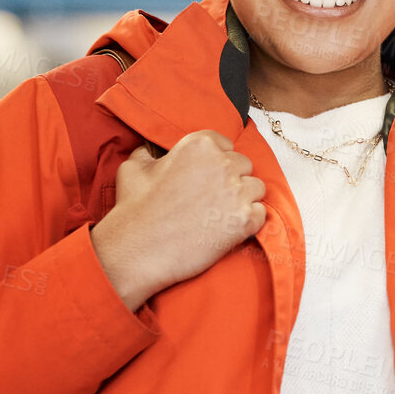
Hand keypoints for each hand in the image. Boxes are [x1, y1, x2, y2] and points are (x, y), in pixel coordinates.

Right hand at [91, 129, 266, 309]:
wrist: (139, 249)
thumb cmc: (135, 209)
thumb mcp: (134, 167)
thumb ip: (150, 153)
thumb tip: (152, 152)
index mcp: (199, 145)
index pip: (225, 144)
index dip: (217, 160)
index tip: (208, 175)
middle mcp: (222, 164)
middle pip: (243, 165)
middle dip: (231, 179)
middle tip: (212, 198)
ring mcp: (237, 192)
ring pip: (256, 188)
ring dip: (243, 199)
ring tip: (221, 214)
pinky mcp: (245, 221)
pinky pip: (261, 214)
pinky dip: (248, 221)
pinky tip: (228, 228)